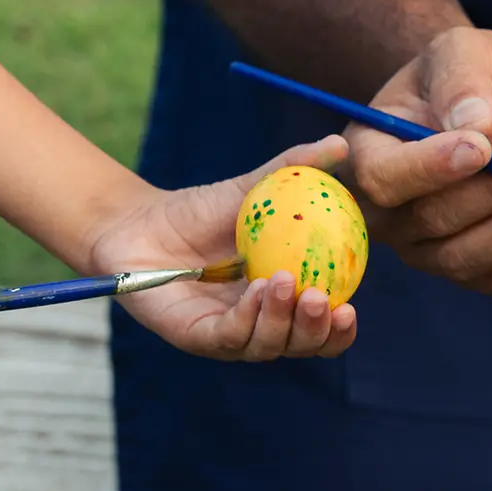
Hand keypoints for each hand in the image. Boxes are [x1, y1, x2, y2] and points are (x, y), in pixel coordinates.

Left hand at [83, 136, 359, 359]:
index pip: (321, 329)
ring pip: (267, 345)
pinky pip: (229, 337)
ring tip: (285, 281)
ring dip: (283, 321)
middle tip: (321, 298)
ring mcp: (228, 335)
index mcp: (284, 303)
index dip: (340, 328)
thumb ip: (294, 168)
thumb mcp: (252, 187)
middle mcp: (260, 326)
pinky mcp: (196, 337)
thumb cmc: (200, 211)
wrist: (140, 223)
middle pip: (301, 346)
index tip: (351, 307)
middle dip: (317, 331)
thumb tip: (339, 144)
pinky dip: (248, 317)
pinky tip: (257, 289)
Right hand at [346, 27, 491, 300]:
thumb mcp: (465, 51)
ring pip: (467, 258)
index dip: (431, 167)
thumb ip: (462, 79)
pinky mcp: (476, 269)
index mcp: (369, 153)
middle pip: (431, 222)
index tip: (482, 146)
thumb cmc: (471, 77)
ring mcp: (429, 249)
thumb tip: (475, 123)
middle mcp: (389, 213)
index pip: (384, 178)